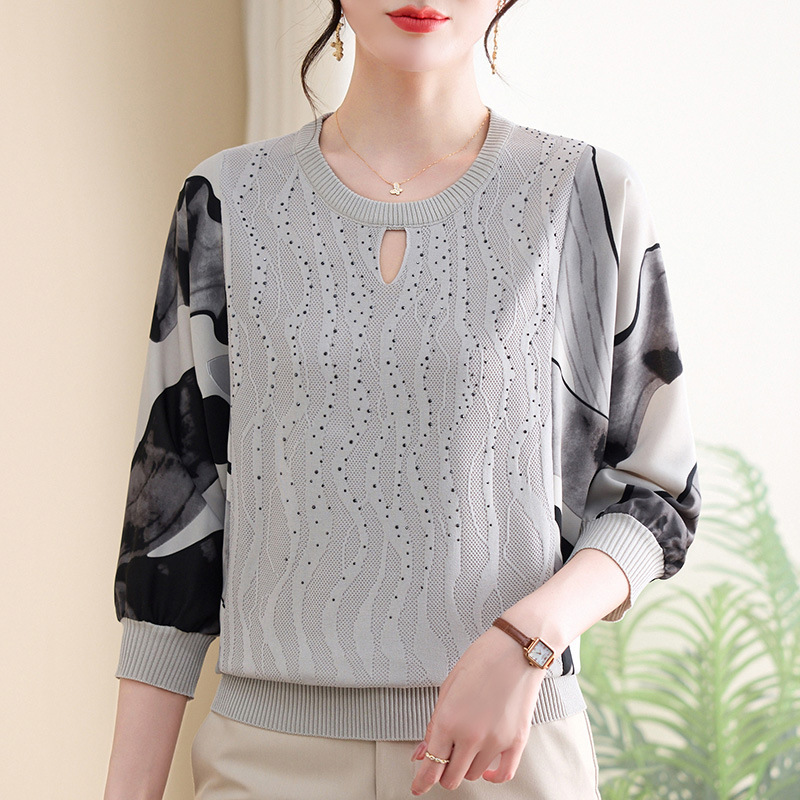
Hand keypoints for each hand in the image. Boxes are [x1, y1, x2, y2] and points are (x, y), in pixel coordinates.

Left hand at [409, 624, 546, 794]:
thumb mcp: (447, 688)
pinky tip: (487, 769)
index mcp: (448, 720)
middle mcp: (470, 735)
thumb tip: (423, 751)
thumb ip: (434, 724)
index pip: (431, 764)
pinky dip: (492, 776)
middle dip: (443, 773)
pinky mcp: (516, 741)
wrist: (516, 650)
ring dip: (466, 767)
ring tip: (467, 748)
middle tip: (443, 761)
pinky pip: (504, 774)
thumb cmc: (482, 660)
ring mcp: (495, 741)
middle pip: (452, 777)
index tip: (418, 787)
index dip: (422, 781)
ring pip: (474, 775)